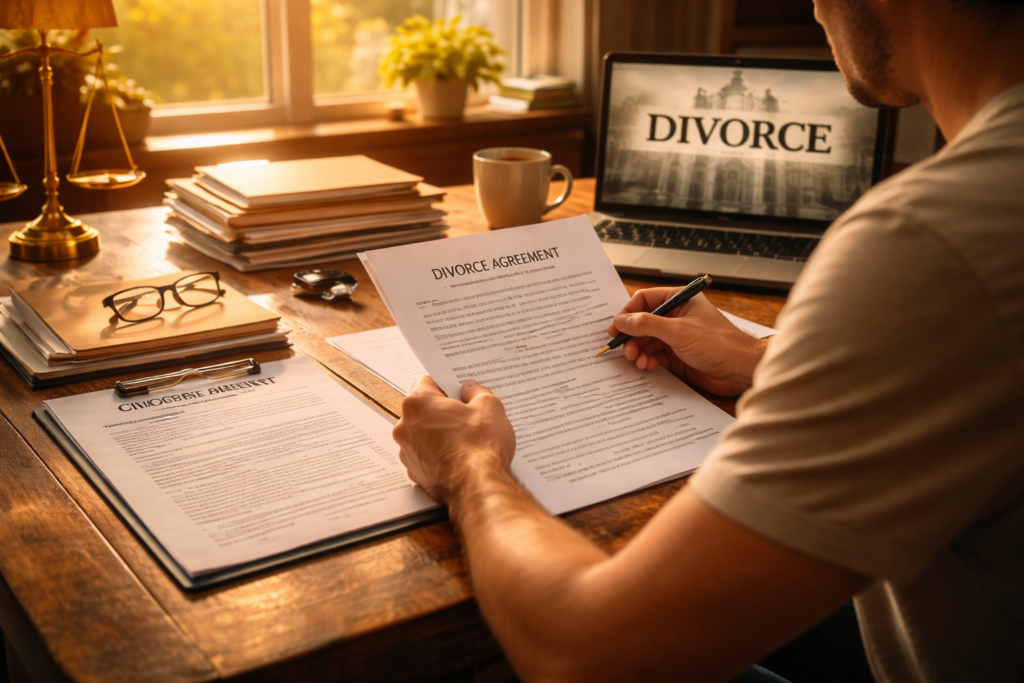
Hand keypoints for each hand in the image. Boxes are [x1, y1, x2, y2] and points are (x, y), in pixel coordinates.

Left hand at [393, 376, 515, 505]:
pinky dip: (438, 454)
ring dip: (439, 433)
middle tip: (467, 415)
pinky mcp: (415, 472)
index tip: (459, 391)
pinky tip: (459, 457)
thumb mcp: (490, 407)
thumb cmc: (480, 447)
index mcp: (418, 403)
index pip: (426, 381)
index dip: (446, 385)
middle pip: (423, 409)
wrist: (477, 488)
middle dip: (443, 410)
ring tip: (466, 439)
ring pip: (423, 433)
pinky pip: (425, 455)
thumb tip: (471, 389)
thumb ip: (478, 392)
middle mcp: (405, 426)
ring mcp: (407, 452)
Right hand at [606, 290, 767, 396]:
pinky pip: (655, 356)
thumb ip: (647, 324)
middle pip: (643, 323)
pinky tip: (647, 366)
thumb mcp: (679, 331)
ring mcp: (677, 337)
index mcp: (680, 301)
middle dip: (632, 336)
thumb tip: (622, 320)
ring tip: (637, 360)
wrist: (740, 370)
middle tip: (626, 349)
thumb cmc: (719, 343)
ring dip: (639, 350)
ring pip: (647, 341)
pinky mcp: (678, 356)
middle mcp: (677, 317)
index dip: (628, 313)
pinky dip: (647, 360)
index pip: (645, 300)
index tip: (616, 328)